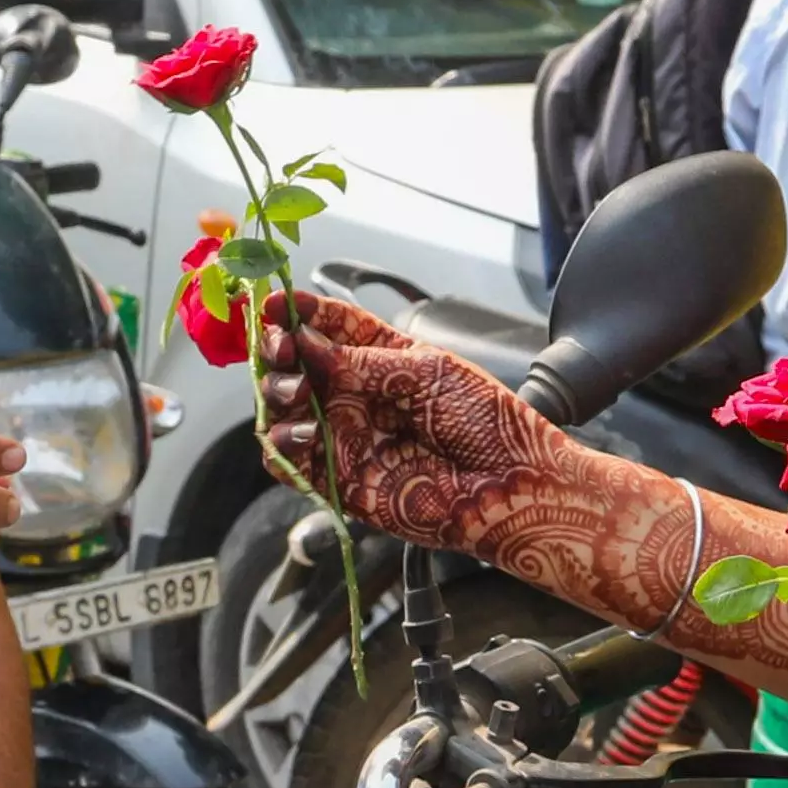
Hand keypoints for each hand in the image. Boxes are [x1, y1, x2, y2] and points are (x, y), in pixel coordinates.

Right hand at [256, 290, 574, 557]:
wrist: (511, 485)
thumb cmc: (487, 423)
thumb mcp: (427, 372)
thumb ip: (363, 361)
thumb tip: (308, 345)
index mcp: (385, 359)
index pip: (331, 326)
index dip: (300, 311)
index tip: (276, 301)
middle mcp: (359, 395)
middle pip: (298, 365)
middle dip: (280, 349)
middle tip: (282, 346)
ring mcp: (348, 436)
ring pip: (286, 410)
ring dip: (277, 394)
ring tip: (296, 390)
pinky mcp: (341, 480)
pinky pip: (291, 462)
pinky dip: (281, 446)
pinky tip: (299, 434)